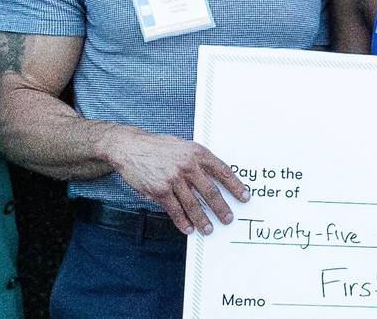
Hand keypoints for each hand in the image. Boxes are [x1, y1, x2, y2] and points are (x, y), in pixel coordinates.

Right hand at [108, 127, 249, 234]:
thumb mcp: (183, 147)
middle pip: (210, 191)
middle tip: (229, 219)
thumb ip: (198, 161)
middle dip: (221, 207)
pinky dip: (183, 221)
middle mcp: (188, 165)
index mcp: (197, 152)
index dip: (235, 185)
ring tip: (209, 229)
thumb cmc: (159, 147)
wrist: (131, 146)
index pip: (222, 171)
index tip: (245, 197)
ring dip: (203, 219)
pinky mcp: (159, 190)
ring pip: (193, 204)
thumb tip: (216, 179)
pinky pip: (175, 210)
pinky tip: (189, 228)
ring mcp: (173, 178)